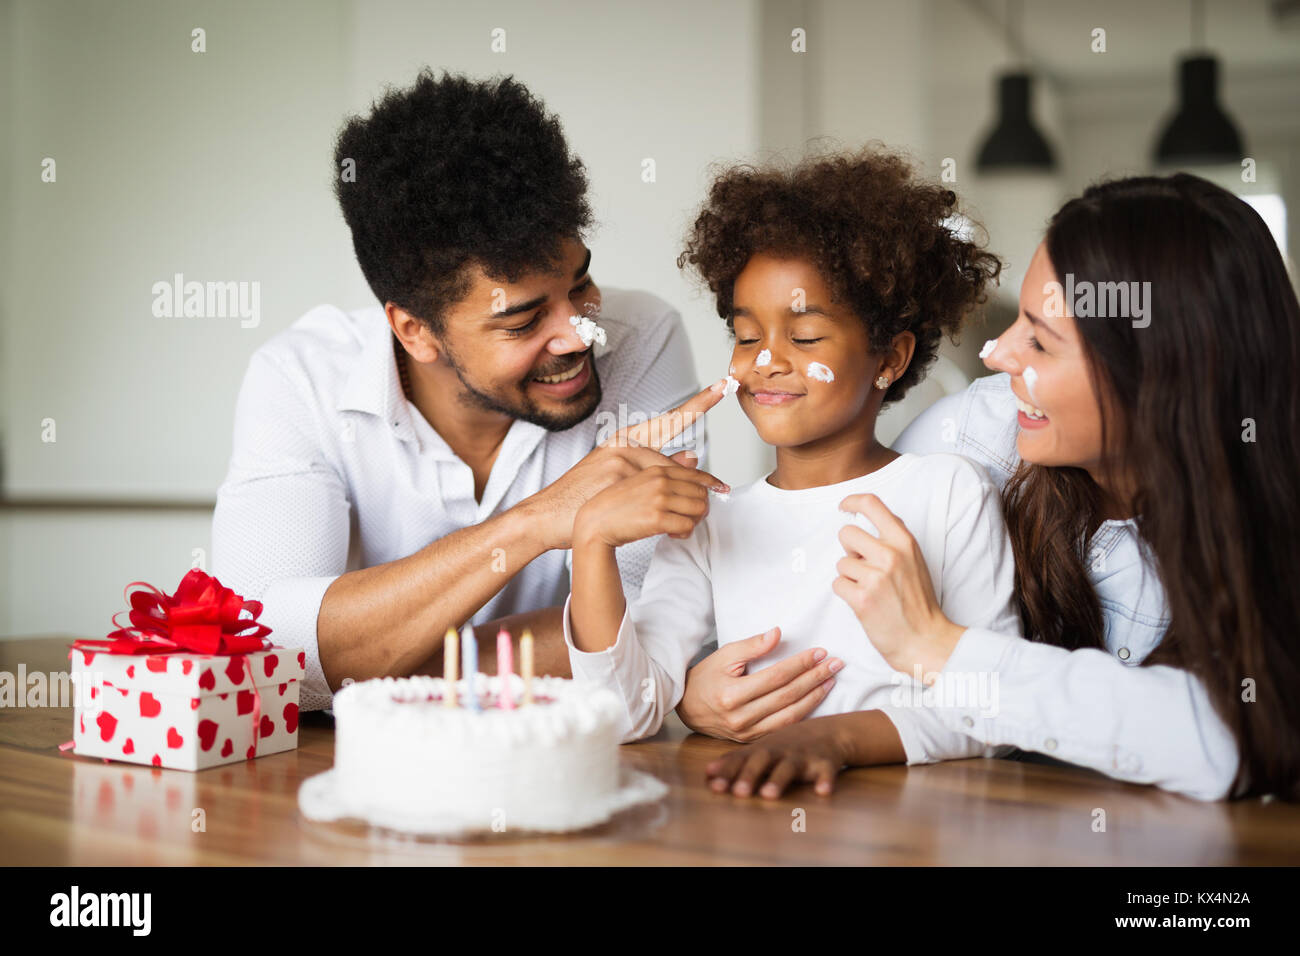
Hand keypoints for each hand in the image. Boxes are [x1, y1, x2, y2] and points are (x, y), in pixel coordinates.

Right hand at [522, 381, 728, 550]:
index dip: (698, 403)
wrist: (545, 516)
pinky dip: (669, 514)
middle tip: (721, 487)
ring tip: (693, 515)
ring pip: (669, 482)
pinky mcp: (617, 483)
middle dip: (700, 479)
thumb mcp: (616, 474)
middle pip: (676, 462)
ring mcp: (620, 463)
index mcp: (624, 440)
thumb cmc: (580, 498)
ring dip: (685, 501)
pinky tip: (669, 525)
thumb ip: (652, 465)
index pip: (669, 420)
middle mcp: (624, 445)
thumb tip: (691, 456)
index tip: (721, 386)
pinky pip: (656, 499)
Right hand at [574, 462, 723, 547]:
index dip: (710, 481)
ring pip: (698, 508)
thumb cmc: (609, 503)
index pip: (692, 471)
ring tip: (679, 526)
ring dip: (693, 520)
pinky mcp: (656, 517)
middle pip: (700, 490)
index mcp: (652, 465)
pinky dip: (684, 533)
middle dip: (700, 505)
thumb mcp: (634, 476)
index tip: (721, 488)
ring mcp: (657, 497)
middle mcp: (656, 478)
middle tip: (690, 516)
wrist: (589, 524)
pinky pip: (686, 525)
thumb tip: (694, 457)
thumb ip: (665, 468)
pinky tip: (672, 534)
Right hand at [675, 627, 842, 741]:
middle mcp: (740, 718)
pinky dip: (803, 715)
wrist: (687, 707)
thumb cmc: (706, 676)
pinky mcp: (752, 741)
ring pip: (790, 716)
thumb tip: (778, 633)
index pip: (776, 677)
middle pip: (787, 696)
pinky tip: (816, 701)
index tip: (820, 652)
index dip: (801, 664)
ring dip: (815, 698)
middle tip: (835, 664)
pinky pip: (783, 729)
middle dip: (814, 678)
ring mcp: (747, 733)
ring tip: (830, 682)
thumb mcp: (724, 655)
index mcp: (732, 694)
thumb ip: (752, 645)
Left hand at [704, 716, 851, 797]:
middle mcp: (780, 751)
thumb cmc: (787, 744)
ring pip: (790, 767)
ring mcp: (803, 756)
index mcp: (762, 749)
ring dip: (779, 780)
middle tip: (738, 792)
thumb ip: (735, 761)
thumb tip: (707, 773)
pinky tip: (822, 791)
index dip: (728, 772)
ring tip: (768, 795)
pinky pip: (826, 772)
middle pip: (762, 761)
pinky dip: (825, 780)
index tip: (714, 786)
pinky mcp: (825, 762)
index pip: (741, 761)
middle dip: (749, 775)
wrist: (829, 731)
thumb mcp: (762, 749)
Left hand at [832, 493, 965, 677]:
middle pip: (846, 534)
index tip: (844, 507)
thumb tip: (864, 523)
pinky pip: (837, 584)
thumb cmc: (919, 603)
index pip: (872, 504)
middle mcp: (890, 554)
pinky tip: (864, 602)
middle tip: (863, 567)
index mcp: (905, 541)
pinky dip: (846, 594)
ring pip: (841, 563)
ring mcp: (876, 576)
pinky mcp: (862, 598)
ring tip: (870, 590)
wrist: (926, 640)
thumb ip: (893, 541)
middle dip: (849, 550)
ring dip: (849, 577)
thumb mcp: (914, 561)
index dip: (852, 502)